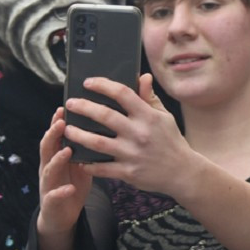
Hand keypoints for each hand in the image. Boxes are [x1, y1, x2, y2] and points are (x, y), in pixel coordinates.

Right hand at [37, 106, 92, 237]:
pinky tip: (69, 188)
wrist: (60, 217)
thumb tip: (100, 132)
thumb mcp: (79, 167)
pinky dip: (61, 192)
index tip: (63, 109)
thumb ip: (83, 151)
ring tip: (67, 150)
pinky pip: (54, 196)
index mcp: (55, 158)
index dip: (56, 123)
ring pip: (48, 169)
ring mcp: (47, 185)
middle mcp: (48, 168)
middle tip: (61, 122)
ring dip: (57, 159)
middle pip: (47, 148)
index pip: (54, 137)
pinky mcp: (50, 202)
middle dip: (52, 135)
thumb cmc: (71, 187)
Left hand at [63, 74, 191, 195]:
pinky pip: (102, 168)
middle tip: (70, 103)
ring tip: (67, 129)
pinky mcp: (128, 172)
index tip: (88, 82)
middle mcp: (138, 133)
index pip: (122, 93)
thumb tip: (143, 77)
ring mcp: (132, 154)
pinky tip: (78, 158)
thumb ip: (149, 98)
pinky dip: (88, 164)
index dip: (102, 85)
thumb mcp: (164, 117)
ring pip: (97, 142)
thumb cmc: (171, 142)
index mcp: (147, 116)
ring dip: (78, 135)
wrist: (182, 172)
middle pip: (104, 116)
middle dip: (83, 107)